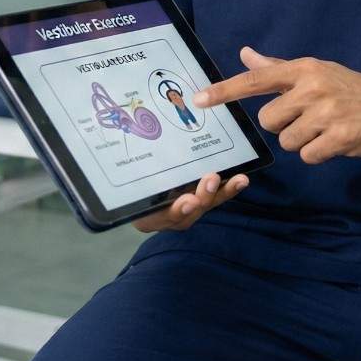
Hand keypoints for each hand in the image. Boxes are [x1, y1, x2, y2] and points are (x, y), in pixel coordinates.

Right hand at [132, 172, 247, 232]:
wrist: (131, 177)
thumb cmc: (127, 174)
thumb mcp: (128, 175)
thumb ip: (128, 169)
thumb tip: (118, 143)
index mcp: (144, 214)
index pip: (158, 218)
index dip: (175, 211)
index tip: (188, 201)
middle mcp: (165, 216)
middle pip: (187, 213)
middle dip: (202, 197)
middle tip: (211, 179)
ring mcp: (183, 209)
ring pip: (204, 205)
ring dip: (221, 193)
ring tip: (237, 180)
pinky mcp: (198, 199)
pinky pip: (215, 197)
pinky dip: (228, 189)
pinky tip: (242, 179)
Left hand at [193, 47, 360, 163]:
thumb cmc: (351, 89)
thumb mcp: (317, 72)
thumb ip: (279, 68)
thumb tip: (246, 54)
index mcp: (305, 69)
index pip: (256, 79)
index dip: (225, 91)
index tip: (198, 100)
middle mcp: (313, 88)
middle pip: (269, 120)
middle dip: (284, 125)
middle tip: (309, 118)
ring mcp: (326, 113)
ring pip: (287, 141)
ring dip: (303, 141)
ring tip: (326, 129)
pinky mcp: (339, 138)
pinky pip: (307, 156)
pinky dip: (318, 154)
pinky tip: (335, 141)